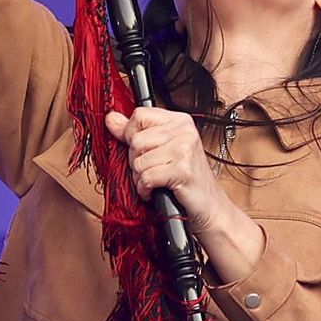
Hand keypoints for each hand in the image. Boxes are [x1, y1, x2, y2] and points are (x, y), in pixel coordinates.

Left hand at [105, 106, 219, 218]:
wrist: (210, 205)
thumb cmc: (186, 179)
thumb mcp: (162, 149)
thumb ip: (135, 132)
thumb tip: (111, 118)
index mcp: (179, 121)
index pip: (139, 115)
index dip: (130, 134)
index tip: (138, 150)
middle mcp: (184, 131)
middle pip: (135, 140)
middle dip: (136, 161)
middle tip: (151, 171)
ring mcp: (184, 150)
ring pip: (138, 161)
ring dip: (140, 178)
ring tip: (155, 182)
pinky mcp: (182, 170)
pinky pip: (146, 178)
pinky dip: (145, 190)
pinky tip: (154, 192)